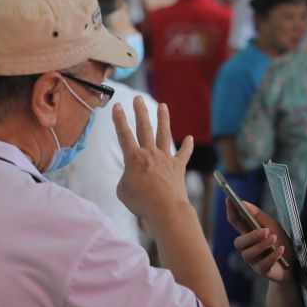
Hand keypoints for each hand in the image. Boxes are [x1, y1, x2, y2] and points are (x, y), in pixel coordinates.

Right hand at [113, 97, 192, 220]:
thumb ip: (127, 178)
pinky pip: (183, 154)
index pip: (124, 134)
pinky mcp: (178, 167)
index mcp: (134, 158)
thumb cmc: (141, 202)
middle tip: (138, 99)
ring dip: (163, 119)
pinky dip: (187, 146)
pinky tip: (190, 138)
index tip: (116, 106)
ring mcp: (165, 158)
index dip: (118, 119)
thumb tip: (135, 175)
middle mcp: (150, 153)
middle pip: (144, 128)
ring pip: (164, 134)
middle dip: (140, 111)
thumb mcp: (123, 190)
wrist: (165, 208)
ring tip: (163, 106)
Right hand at [227, 199, 294, 282]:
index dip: (231, 211)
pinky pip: (262, 264)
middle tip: (265, 231)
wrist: (294, 261)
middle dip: (251, 236)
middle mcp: (248, 247)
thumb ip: (258, 215)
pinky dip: (272, 256)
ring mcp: (253, 260)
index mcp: (248, 233)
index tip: (230, 199)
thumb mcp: (272, 225)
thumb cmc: (281, 240)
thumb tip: (244, 202)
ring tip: (274, 239)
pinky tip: (280, 249)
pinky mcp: (261, 270)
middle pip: (239, 242)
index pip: (235, 222)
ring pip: (248, 254)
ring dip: (261, 245)